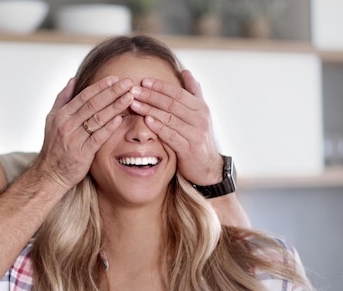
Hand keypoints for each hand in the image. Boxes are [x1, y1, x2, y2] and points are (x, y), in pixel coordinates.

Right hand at [34, 75, 133, 190]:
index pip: (83, 96)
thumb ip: (62, 99)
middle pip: (93, 104)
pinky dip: (109, 127)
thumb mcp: (52, 120)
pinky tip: (120, 119)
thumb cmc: (54, 147)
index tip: (115, 78)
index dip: (100, 86)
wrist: (50, 173)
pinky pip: (98, 138)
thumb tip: (72, 80)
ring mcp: (74, 139)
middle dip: (112, 92)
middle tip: (128, 83)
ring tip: (129, 98)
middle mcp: (67, 125)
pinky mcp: (82, 153)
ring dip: (115, 107)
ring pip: (97, 119)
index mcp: (61, 115)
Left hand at [129, 69, 222, 185]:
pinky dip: (159, 127)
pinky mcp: (190, 148)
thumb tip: (185, 71)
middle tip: (134, 91)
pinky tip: (147, 121)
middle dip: (151, 96)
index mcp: (200, 107)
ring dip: (150, 109)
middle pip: (172, 103)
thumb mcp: (199, 113)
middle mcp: (200, 118)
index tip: (144, 81)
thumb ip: (193, 92)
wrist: (208, 167)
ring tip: (134, 104)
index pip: (178, 92)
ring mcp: (196, 133)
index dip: (161, 86)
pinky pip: (172, 135)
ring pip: (170, 118)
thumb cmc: (198, 137)